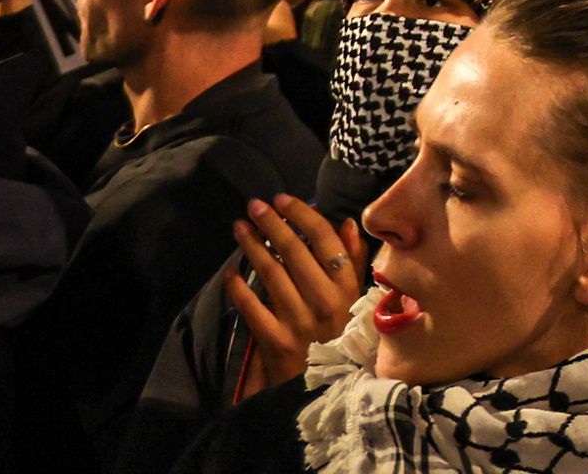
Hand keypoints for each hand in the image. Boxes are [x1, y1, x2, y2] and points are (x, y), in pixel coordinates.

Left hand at [226, 195, 368, 399]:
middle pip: (295, 251)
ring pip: (271, 273)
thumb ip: (354, 262)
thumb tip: (348, 223)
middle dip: (272, 223)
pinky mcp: (275, 340)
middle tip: (254, 205)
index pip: (325, 241)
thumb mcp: (356, 299)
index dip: (303, 215)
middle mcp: (325, 300)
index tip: (283, 199)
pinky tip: (231, 271)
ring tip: (239, 227)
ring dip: (252, 246)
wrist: (325, 387)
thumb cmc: (341, 336)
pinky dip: (238, 287)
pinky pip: (251, 306)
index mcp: (347, 287)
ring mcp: (299, 320)